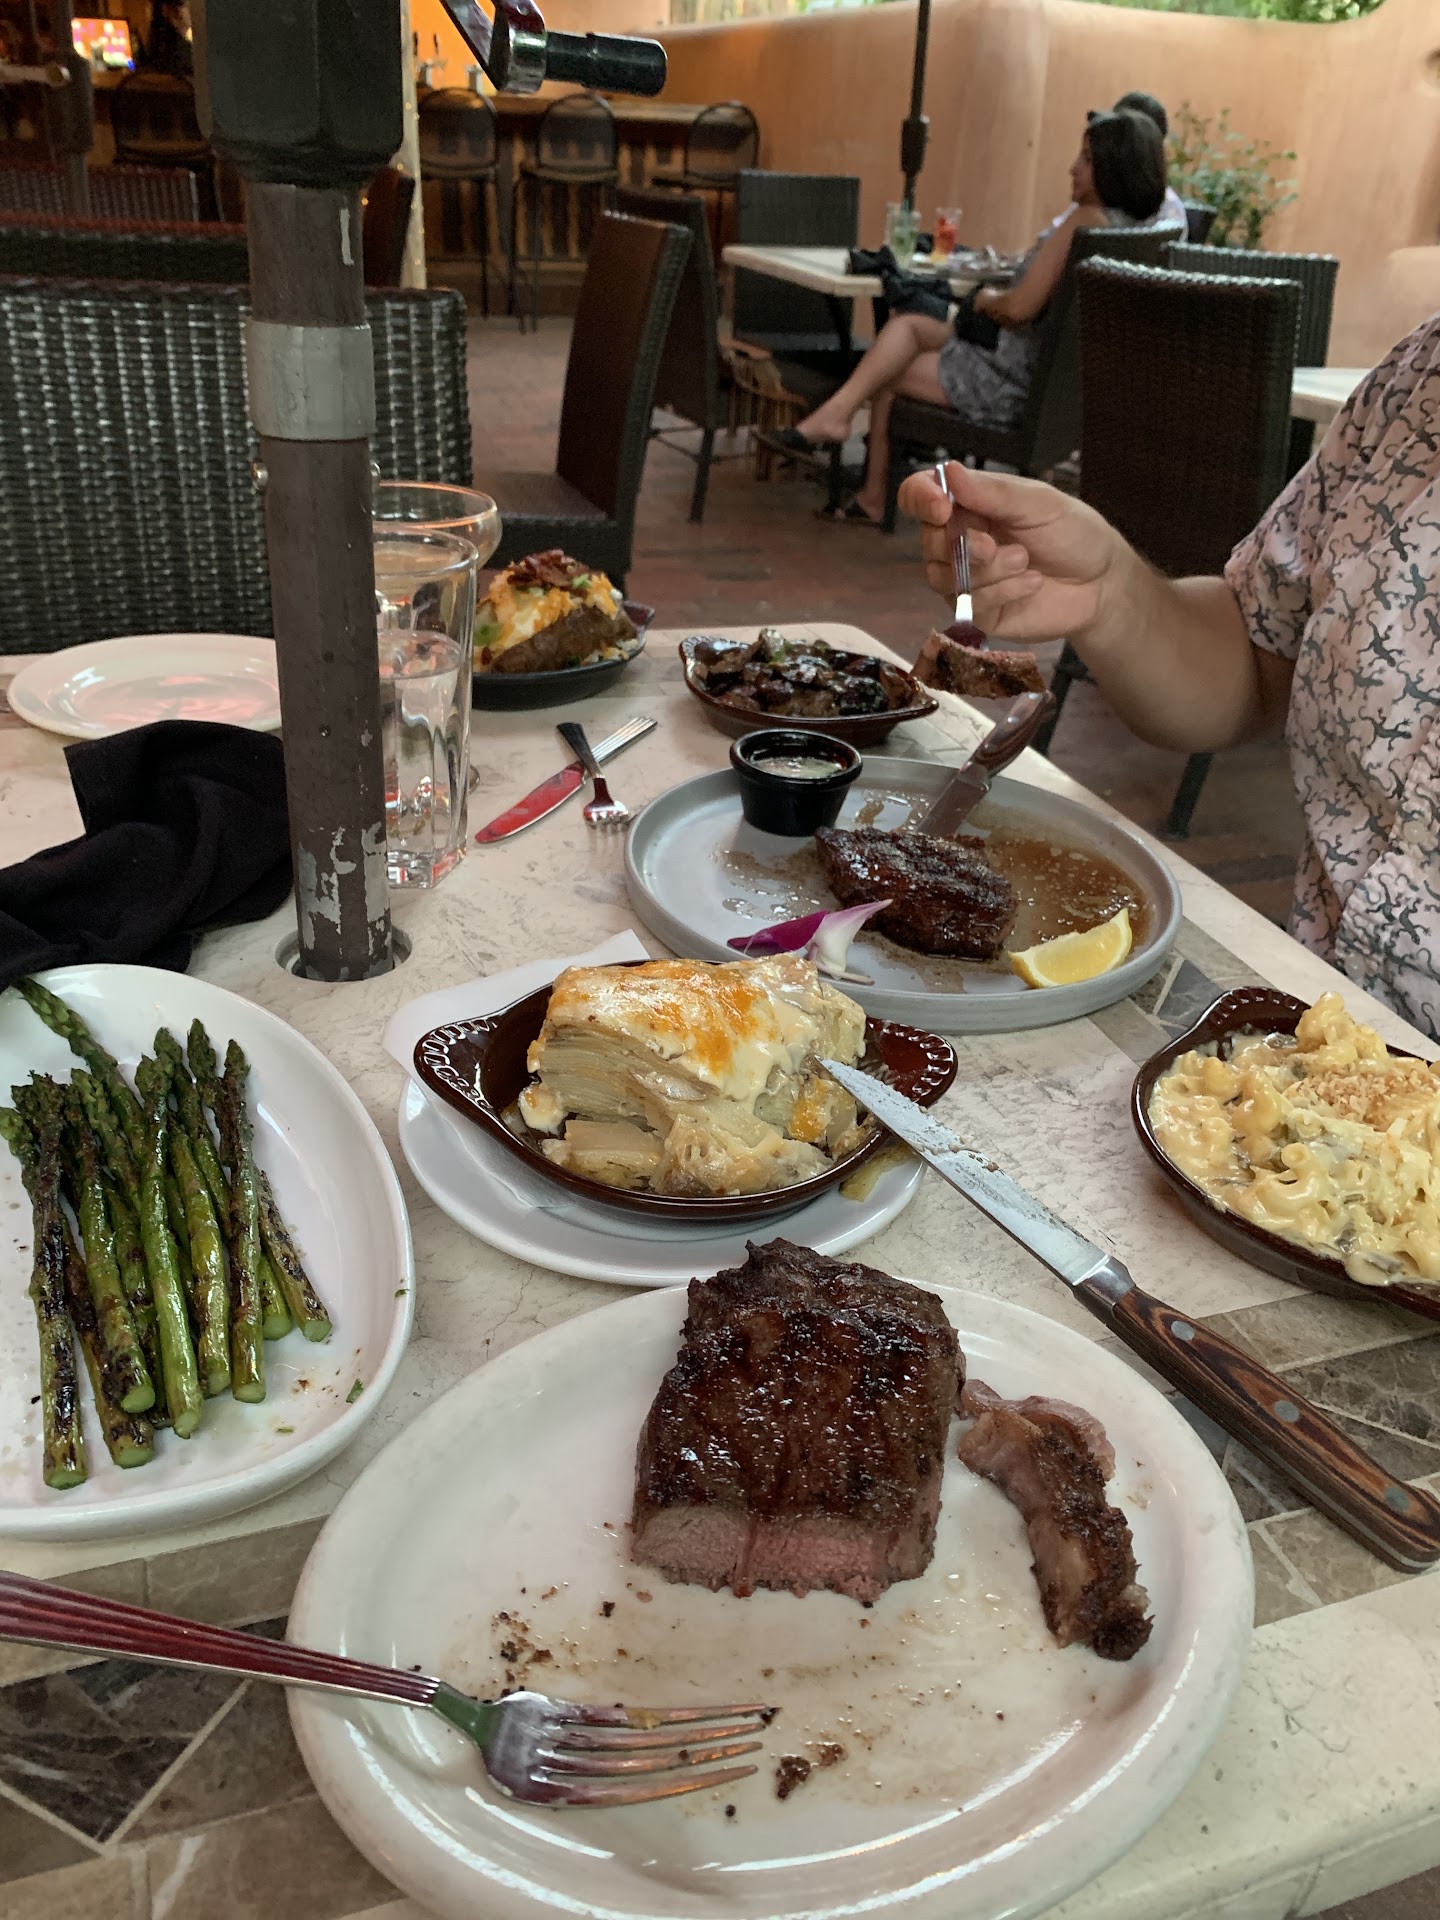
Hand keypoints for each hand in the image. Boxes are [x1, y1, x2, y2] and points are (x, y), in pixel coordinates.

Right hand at [899, 462, 1131, 643]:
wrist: (1101, 582)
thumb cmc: (1072, 533)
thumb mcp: (1038, 503)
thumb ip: (993, 491)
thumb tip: (949, 470)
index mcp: (969, 504)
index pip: (920, 495)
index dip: (920, 499)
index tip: (941, 508)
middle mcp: (959, 540)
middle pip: (927, 541)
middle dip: (961, 545)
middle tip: (995, 545)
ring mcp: (965, 578)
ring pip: (943, 577)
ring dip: (986, 570)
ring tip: (1025, 562)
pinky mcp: (977, 612)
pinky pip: (968, 605)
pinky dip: (1001, 591)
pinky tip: (1031, 584)